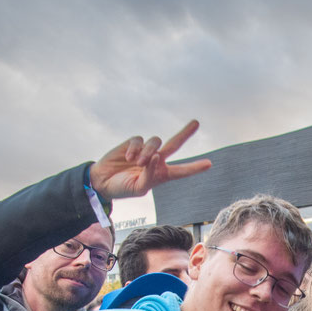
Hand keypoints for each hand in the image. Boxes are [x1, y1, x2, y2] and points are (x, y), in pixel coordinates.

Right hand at [88, 121, 211, 200]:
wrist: (102, 182)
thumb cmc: (122, 188)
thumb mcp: (139, 188)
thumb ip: (150, 175)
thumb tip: (157, 156)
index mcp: (161, 175)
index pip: (180, 171)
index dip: (194, 168)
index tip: (209, 164)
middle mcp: (156, 160)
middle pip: (174, 144)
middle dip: (185, 133)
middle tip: (196, 123)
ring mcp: (145, 150)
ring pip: (156, 142)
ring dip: (149, 152)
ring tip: (138, 163)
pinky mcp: (133, 143)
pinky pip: (140, 140)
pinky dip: (135, 149)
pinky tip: (129, 157)